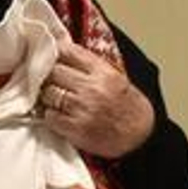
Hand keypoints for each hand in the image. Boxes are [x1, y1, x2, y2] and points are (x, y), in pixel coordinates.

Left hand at [39, 37, 154, 157]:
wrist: (140, 136)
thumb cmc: (128, 107)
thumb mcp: (116, 78)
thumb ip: (91, 65)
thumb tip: (64, 51)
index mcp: (103, 72)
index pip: (69, 52)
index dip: (56, 52)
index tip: (50, 55)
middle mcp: (92, 88)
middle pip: (54, 71)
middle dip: (49, 75)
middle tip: (50, 81)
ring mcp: (82, 109)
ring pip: (48, 93)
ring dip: (47, 96)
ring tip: (54, 99)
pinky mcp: (75, 129)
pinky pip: (50, 117)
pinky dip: (50, 116)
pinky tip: (58, 115)